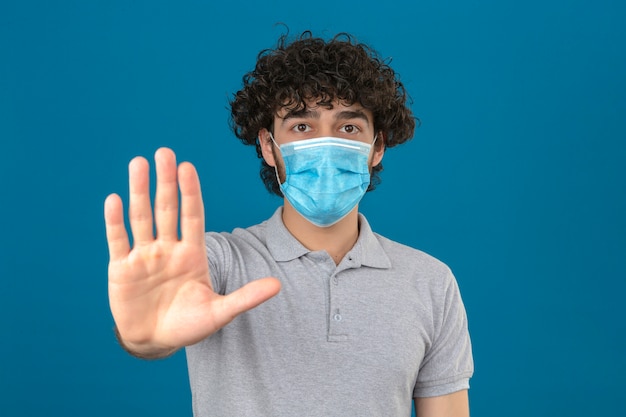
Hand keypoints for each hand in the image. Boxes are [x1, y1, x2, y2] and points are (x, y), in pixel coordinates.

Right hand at [105, 148, 280, 357]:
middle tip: (165, 153)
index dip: (191, 193)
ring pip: (141, 217)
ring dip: (139, 191)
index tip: (189, 168)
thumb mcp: (220, 313)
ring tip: (138, 163)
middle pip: (167, 209)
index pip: (193, 216)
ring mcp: (144, 256)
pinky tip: (114, 200)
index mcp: (192, 254)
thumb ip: (246, 297)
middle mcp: (168, 248)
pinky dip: (115, 221)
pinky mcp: (121, 268)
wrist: (156, 342)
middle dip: (166, 182)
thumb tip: (278, 285)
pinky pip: (118, 240)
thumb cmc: (189, 325)